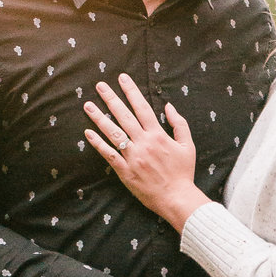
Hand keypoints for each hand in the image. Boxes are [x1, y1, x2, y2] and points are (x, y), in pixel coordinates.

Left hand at [84, 74, 206, 230]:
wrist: (176, 198)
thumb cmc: (183, 172)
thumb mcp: (188, 145)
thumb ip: (179, 124)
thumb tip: (169, 106)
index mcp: (158, 135)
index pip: (142, 107)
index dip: (131, 91)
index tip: (122, 78)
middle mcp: (143, 143)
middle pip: (124, 116)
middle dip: (111, 98)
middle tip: (99, 85)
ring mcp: (132, 157)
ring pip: (113, 133)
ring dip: (99, 117)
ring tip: (88, 105)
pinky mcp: (125, 171)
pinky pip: (109, 154)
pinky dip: (98, 143)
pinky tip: (88, 133)